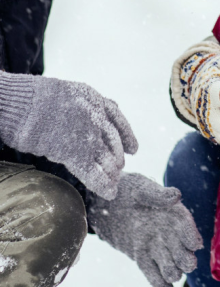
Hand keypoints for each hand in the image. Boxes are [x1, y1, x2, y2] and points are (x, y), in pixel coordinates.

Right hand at [0, 72, 137, 198]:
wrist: (19, 104)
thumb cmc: (34, 99)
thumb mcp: (66, 93)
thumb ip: (82, 105)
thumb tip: (92, 115)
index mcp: (93, 97)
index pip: (117, 118)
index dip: (126, 135)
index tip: (134, 149)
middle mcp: (96, 114)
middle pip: (113, 141)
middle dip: (117, 156)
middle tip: (119, 168)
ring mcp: (87, 133)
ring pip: (107, 157)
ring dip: (112, 172)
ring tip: (114, 182)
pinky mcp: (74, 152)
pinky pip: (93, 171)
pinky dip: (102, 184)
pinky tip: (110, 193)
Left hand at [88, 173, 202, 286]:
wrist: (106, 201)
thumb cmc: (127, 190)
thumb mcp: (140, 188)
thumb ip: (157, 194)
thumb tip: (176, 196)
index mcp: (171, 212)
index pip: (185, 224)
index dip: (191, 234)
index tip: (194, 244)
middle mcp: (168, 231)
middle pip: (182, 249)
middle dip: (186, 257)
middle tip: (187, 263)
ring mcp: (156, 246)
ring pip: (170, 264)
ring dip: (173, 271)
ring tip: (172, 274)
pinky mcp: (142, 258)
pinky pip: (153, 274)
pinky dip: (160, 285)